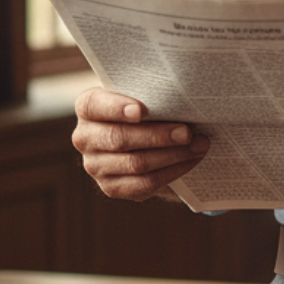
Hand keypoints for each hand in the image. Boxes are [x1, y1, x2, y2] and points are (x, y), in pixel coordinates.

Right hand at [72, 88, 208, 201]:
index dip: (116, 108)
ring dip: (172, 155)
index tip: (140, 110)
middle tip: (187, 132)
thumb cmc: (148, 110)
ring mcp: (95, 166)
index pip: (94, 105)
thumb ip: (153, 96)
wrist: (146, 140)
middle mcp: (85, 137)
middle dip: (157, 136)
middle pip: (119, 139)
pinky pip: (144, 183)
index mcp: (88, 107)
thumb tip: (183, 99)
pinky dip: (173, 171)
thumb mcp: (144, 97)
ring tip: (198, 145)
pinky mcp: (112, 187)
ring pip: (135, 163)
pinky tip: (190, 160)